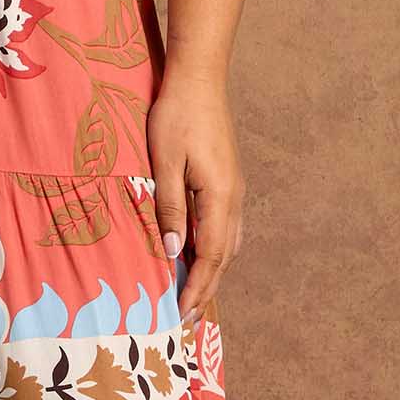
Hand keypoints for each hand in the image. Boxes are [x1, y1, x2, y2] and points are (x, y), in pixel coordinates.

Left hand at [146, 70, 244, 322]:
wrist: (199, 80)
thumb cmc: (176, 117)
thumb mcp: (165, 164)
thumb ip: (170, 209)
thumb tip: (172, 253)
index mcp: (219, 198)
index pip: (209, 257)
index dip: (196, 289)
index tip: (182, 316)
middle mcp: (233, 200)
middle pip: (223, 257)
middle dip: (206, 289)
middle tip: (188, 319)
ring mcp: (234, 190)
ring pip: (227, 244)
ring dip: (212, 272)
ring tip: (194, 296)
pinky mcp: (227, 182)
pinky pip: (225, 228)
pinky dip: (213, 251)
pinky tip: (198, 256)